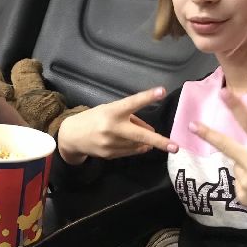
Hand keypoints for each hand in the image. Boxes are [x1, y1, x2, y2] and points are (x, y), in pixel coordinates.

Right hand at [57, 87, 178, 164]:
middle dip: (159, 141)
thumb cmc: (93, 119)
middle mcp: (112, 128)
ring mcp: (111, 144)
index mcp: (112, 112)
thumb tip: (149, 131)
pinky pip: (130, 152)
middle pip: (140, 135)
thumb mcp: (109, 110)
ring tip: (141, 134)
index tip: (161, 91)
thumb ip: (129, 117)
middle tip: (175, 146)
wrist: (72, 137)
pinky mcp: (110, 155)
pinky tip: (141, 145)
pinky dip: (138, 148)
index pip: (132, 103)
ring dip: (145, 140)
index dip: (147, 97)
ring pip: (137, 144)